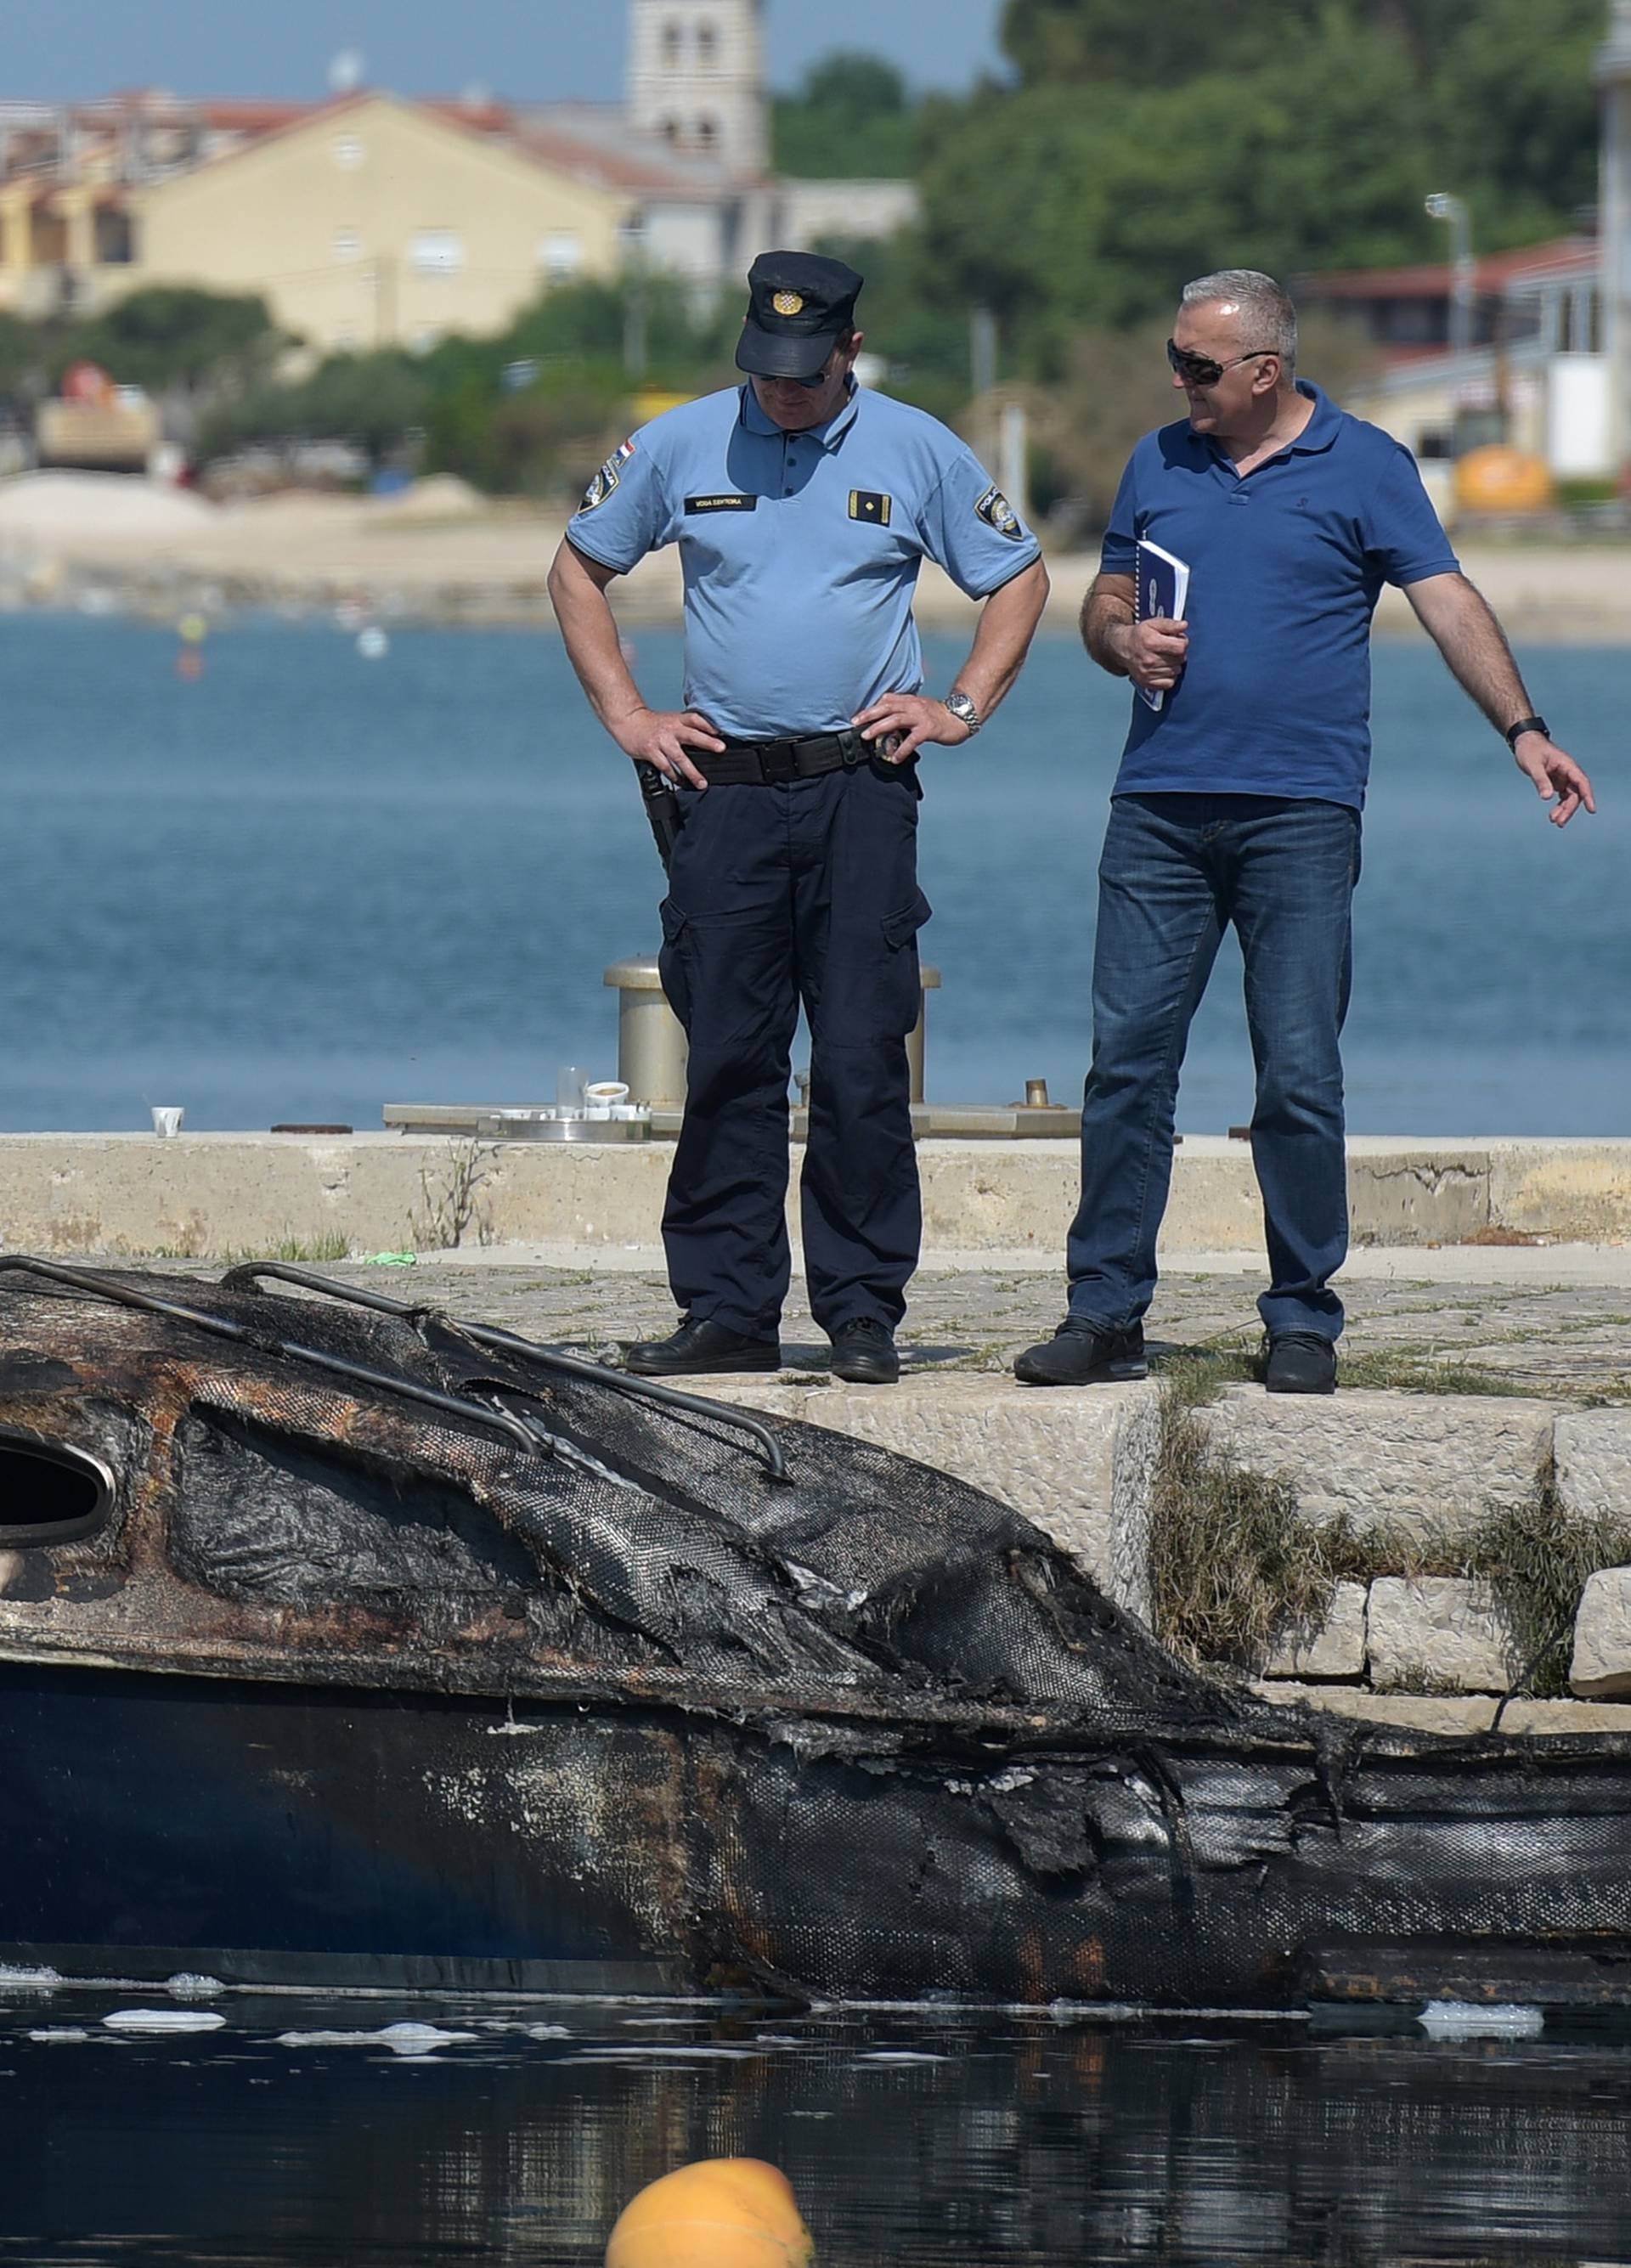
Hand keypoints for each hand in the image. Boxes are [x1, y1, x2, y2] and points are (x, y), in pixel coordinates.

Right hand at [611, 706, 724, 790]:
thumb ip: (685, 727)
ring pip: (679, 757)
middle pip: (692, 735)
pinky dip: (674, 776)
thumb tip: (705, 737)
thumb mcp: (670, 720)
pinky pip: (665, 767)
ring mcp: (661, 741)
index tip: (720, 732)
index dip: (708, 725)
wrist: (628, 721)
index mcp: (677, 720)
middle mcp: (671, 729)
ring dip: (692, 771)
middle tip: (721, 748)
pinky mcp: (651, 751)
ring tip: (702, 783)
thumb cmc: (650, 723)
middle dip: (707, 742)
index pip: (696, 719)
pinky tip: (681, 782)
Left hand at [852, 693, 971, 761]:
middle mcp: (913, 705)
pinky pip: (912, 739)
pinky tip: (895, 758)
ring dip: (879, 727)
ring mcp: (921, 717)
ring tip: (866, 736)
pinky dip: (901, 749)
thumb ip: (903, 712)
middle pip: (887, 707)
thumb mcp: (919, 709)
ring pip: (895, 719)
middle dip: (869, 714)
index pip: (887, 700)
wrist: (959, 718)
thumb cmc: (938, 716)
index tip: (858, 716)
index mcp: (910, 700)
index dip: (871, 707)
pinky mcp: (928, 729)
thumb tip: (886, 722)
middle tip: (855, 722)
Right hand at [1115, 616, 1187, 692]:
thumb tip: (1184, 625)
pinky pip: (1169, 683)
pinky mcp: (1147, 683)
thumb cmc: (1139, 635)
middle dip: (1178, 653)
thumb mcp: (1153, 623)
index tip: (1178, 641)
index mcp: (1151, 643)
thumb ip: (1170, 624)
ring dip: (1174, 665)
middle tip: (1170, 649)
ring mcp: (1148, 673)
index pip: (1181, 647)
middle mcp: (1149, 660)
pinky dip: (1169, 676)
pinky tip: (1164, 669)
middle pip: (1179, 659)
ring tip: (1165, 658)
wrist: (1123, 648)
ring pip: (1176, 671)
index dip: (1183, 643)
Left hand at [1513, 732, 1595, 826]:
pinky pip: (1563, 796)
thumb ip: (1541, 781)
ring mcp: (1564, 777)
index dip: (1588, 796)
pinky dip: (1560, 806)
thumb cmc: (1530, 750)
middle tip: (1559, 822)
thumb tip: (1547, 797)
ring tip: (1555, 821)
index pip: (1581, 782)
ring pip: (1570, 797)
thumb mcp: (1533, 765)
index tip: (1591, 810)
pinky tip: (1553, 815)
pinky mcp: (1558, 781)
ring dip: (1564, 809)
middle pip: (1576, 793)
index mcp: (1567, 765)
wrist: (1525, 743)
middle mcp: (1569, 772)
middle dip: (1569, 809)